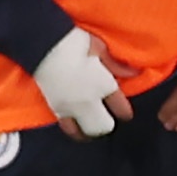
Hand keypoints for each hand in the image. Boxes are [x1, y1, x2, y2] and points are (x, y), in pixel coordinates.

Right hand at [33, 27, 131, 141]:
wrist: (42, 46)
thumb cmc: (73, 42)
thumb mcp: (99, 47)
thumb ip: (116, 64)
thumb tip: (134, 73)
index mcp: (104, 85)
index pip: (121, 109)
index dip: (124, 112)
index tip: (124, 112)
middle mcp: (89, 101)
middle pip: (103, 127)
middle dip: (107, 124)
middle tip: (106, 119)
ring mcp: (71, 107)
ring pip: (85, 132)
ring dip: (90, 130)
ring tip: (90, 125)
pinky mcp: (55, 108)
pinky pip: (68, 128)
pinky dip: (74, 128)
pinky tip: (74, 123)